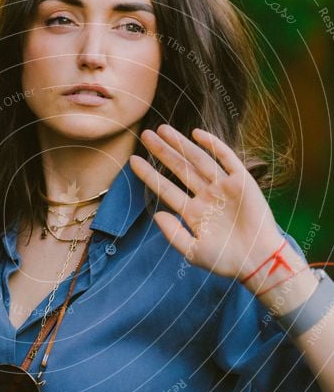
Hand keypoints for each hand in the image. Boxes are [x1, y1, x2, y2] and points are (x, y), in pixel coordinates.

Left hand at [130, 124, 283, 281]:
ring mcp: (223, 187)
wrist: (258, 261)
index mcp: (193, 213)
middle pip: (180, 169)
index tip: (132, 160)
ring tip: (162, 130)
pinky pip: (226, 159)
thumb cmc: (225, 261)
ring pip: (198, 160)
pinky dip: (213, 145)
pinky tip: (196, 134)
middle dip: (162, 152)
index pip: (166, 189)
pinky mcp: (242, 182)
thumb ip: (173, 234)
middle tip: (145, 135)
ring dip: (181, 144)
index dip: (149, 175)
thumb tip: (156, 215)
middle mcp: (206, 196)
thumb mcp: (193, 251)